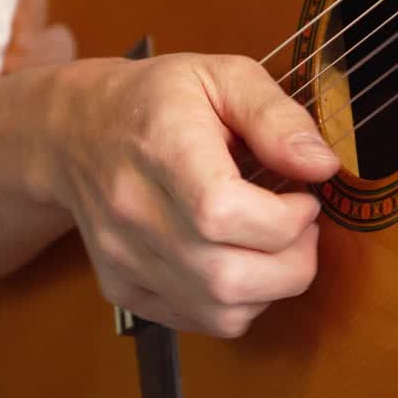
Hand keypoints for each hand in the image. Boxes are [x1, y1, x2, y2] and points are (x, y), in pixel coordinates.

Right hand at [37, 53, 341, 337]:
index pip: (222, 212)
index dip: (283, 218)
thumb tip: (321, 165)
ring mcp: (124, 258)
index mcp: (160, 148)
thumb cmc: (156, 100)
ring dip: (273, 285)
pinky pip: (203, 321)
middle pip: (228, 275)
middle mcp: (133, 211)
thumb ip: (276, 116)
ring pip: (222, 310)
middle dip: (294, 260)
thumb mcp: (222, 76)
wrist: (75, 133)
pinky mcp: (124, 289)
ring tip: (275, 241)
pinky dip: (240, 301)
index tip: (302, 197)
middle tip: (300, 224)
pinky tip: (241, 258)